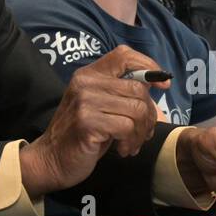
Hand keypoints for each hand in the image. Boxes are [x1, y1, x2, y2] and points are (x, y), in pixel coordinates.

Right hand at [20, 45, 169, 195]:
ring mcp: (85, 101)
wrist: (51, 160)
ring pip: (136, 109)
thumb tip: (159, 85)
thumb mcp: (101, 106)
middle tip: (143, 133)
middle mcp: (86, 82)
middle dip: (149, 116)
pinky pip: (127, 127)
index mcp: (89, 74)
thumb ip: (123, 93)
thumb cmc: (83, 134)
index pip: (124, 55)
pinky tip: (122, 150)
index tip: (163, 85)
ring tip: (131, 144)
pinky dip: (130, 142)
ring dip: (141, 132)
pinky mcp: (87, 122)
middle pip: (138, 89)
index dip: (149, 66)